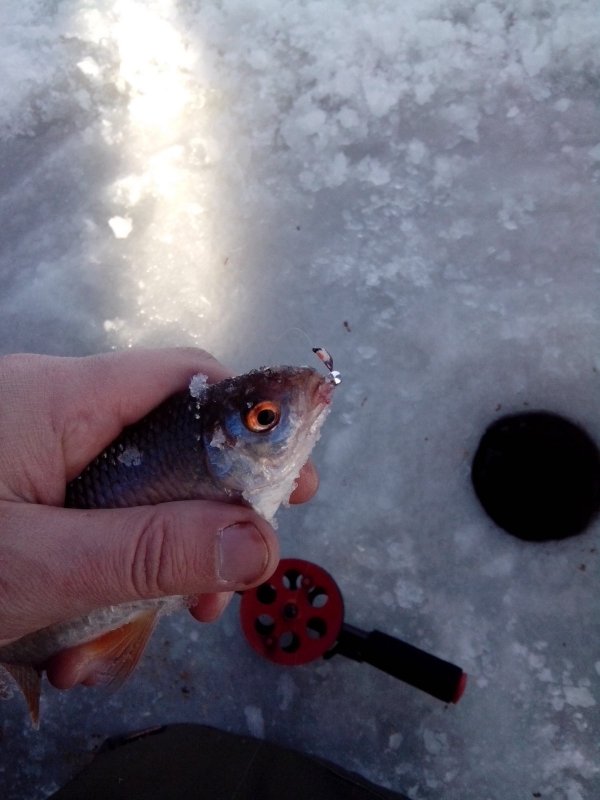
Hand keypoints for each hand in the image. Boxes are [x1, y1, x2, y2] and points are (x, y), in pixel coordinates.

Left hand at [0, 349, 317, 684]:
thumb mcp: (33, 564)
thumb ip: (147, 551)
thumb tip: (255, 543)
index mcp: (61, 400)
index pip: (189, 378)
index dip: (249, 424)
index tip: (288, 483)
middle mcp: (56, 418)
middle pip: (168, 459)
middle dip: (193, 536)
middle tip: (213, 592)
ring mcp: (37, 464)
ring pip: (128, 513)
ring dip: (131, 589)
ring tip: (100, 652)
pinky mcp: (22, 502)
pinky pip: (87, 534)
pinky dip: (90, 594)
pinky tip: (69, 647)